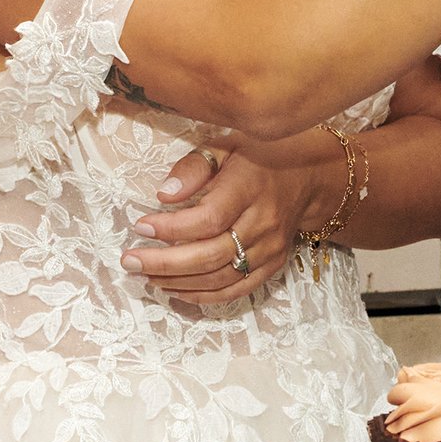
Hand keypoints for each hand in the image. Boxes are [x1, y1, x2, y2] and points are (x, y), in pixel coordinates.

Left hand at [124, 142, 324, 305]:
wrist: (310, 176)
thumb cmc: (261, 156)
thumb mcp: (228, 144)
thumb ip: (194, 166)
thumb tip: (164, 194)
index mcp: (250, 187)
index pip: (208, 219)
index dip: (171, 228)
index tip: (140, 226)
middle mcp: (263, 222)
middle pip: (210, 255)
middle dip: (164, 263)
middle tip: (129, 261)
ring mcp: (270, 248)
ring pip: (219, 279)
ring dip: (177, 282)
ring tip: (144, 275)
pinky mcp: (273, 265)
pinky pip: (235, 291)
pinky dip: (202, 296)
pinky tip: (174, 289)